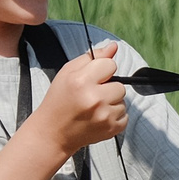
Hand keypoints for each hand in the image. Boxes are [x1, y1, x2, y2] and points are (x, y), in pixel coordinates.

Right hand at [34, 40, 128, 154]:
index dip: (102, 71)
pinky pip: (125, 116)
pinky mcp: (111, 129)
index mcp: (82, 81)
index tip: (93, 79)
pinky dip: (114, 117)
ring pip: (123, 101)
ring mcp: (104, 116)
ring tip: (94, 108)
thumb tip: (113, 47)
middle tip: (92, 95)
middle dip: (108, 88)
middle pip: (120, 85)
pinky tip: (99, 117)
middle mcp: (95, 98)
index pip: (110, 65)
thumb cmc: (58, 101)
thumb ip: (92, 58)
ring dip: (112, 103)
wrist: (53, 132)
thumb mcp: (68, 72)